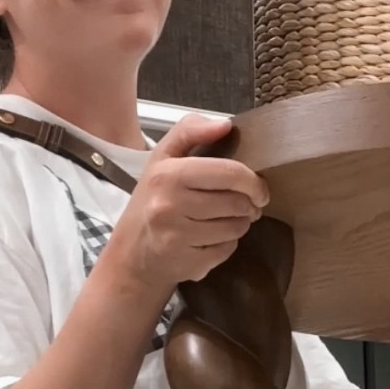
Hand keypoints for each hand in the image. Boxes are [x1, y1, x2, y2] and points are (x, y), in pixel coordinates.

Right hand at [103, 113, 268, 301]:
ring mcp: (177, 237)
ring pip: (237, 228)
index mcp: (168, 175)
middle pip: (237, 202)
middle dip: (248, 204)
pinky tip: (211, 238)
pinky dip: (227, 244)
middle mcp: (169, 206)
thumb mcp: (163, 157)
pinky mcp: (188, 263)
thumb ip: (191, 130)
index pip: (229, 173)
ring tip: (224, 220)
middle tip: (243, 204)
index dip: (253, 181)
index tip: (258, 188)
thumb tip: (225, 125)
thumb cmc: (153, 198)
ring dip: (239, 223)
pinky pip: (228, 249)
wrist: (132, 252)